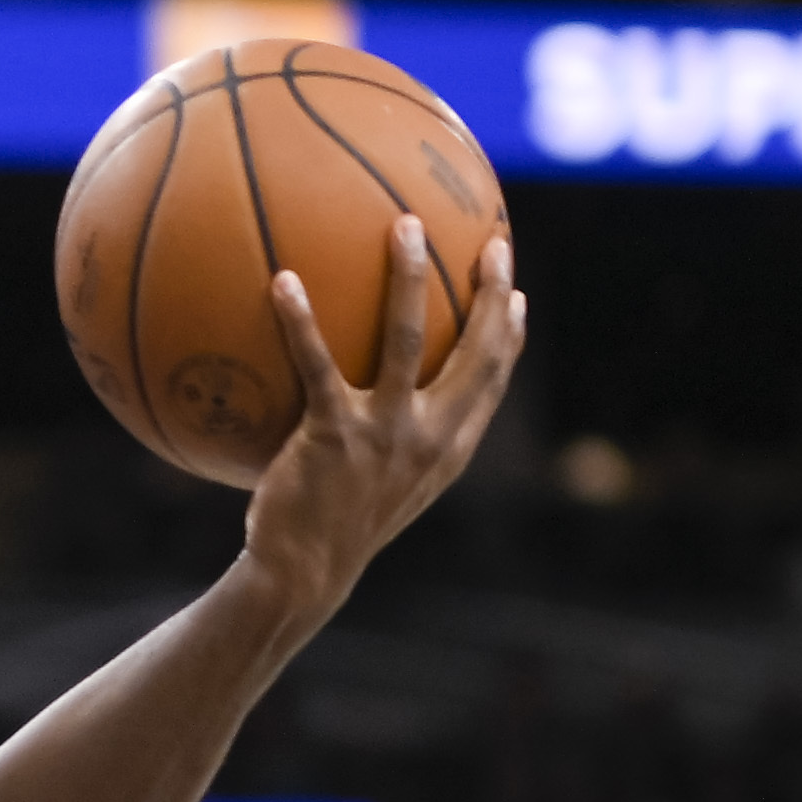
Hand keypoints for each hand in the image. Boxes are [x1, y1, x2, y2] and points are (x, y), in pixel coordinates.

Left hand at [241, 214, 523, 612]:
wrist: (300, 575)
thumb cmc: (334, 527)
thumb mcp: (381, 488)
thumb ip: (395, 442)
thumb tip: (378, 402)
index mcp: (446, 448)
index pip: (493, 382)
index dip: (510, 334)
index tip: (518, 294)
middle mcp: (427, 436)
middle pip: (476, 350)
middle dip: (491, 292)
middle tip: (493, 242)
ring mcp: (383, 434)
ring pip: (408, 340)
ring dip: (408, 277)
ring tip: (403, 226)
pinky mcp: (332, 435)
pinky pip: (316, 363)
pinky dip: (300, 318)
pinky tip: (283, 279)